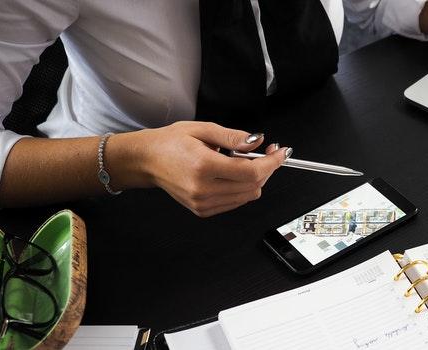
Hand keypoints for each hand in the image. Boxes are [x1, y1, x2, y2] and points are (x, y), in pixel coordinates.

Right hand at [120, 121, 289, 216]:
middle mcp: (203, 189)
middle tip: (268, 152)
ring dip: (256, 179)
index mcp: (203, 166)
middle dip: (267, 168)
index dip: (272, 162)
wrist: (146, 161)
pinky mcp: (202, 210)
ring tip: (245, 161)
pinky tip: (233, 174)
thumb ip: (233, 137)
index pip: (251, 172)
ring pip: (248, 196)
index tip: (281, 153)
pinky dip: (243, 188)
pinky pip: (236, 202)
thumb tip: (257, 141)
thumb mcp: (203, 129)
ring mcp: (203, 203)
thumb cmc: (170, 143)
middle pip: (253, 185)